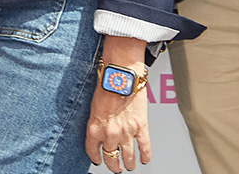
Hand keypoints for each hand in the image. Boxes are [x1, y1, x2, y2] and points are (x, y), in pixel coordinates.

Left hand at [85, 37, 149, 171]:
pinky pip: (144, 148)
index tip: (98, 160)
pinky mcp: (141, 128)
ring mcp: (126, 132)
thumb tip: (101, 130)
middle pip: (111, 158)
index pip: (93, 151)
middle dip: (114, 165)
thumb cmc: (107, 83)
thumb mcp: (94, 105)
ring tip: (130, 165)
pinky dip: (145, 156)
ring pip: (128, 157)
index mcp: (95, 127)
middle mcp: (109, 133)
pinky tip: (144, 159)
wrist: (121, 73)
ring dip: (129, 164)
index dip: (96, 158)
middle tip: (116, 167)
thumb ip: (97, 121)